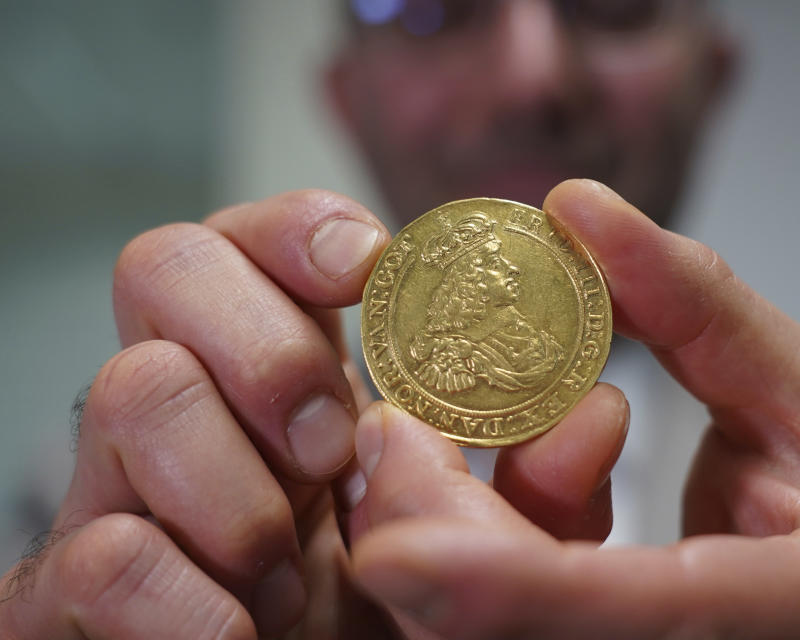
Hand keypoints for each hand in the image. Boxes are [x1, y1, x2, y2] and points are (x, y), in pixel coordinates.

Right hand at [0, 191, 393, 637]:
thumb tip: (404, 424)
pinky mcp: (58, 592)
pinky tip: (239, 633)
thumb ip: (423, 456)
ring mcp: (108, 486)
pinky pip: (101, 556)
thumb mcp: (412, 507)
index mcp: (271, 367)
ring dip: (240, 499)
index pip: (249, 238)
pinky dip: (188, 602)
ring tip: (288, 582)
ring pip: (134, 390)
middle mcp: (179, 400)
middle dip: (269, 351)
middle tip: (331, 452)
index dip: (300, 230)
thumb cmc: (367, 599)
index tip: (365, 268)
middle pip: (166, 263)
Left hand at [345, 180, 799, 638]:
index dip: (518, 590)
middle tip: (392, 436)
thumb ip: (695, 302)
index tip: (391, 548)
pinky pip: (504, 630)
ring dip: (444, 538)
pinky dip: (471, 556)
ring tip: (414, 442)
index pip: (647, 616)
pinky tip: (477, 481)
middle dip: (445, 542)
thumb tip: (580, 210)